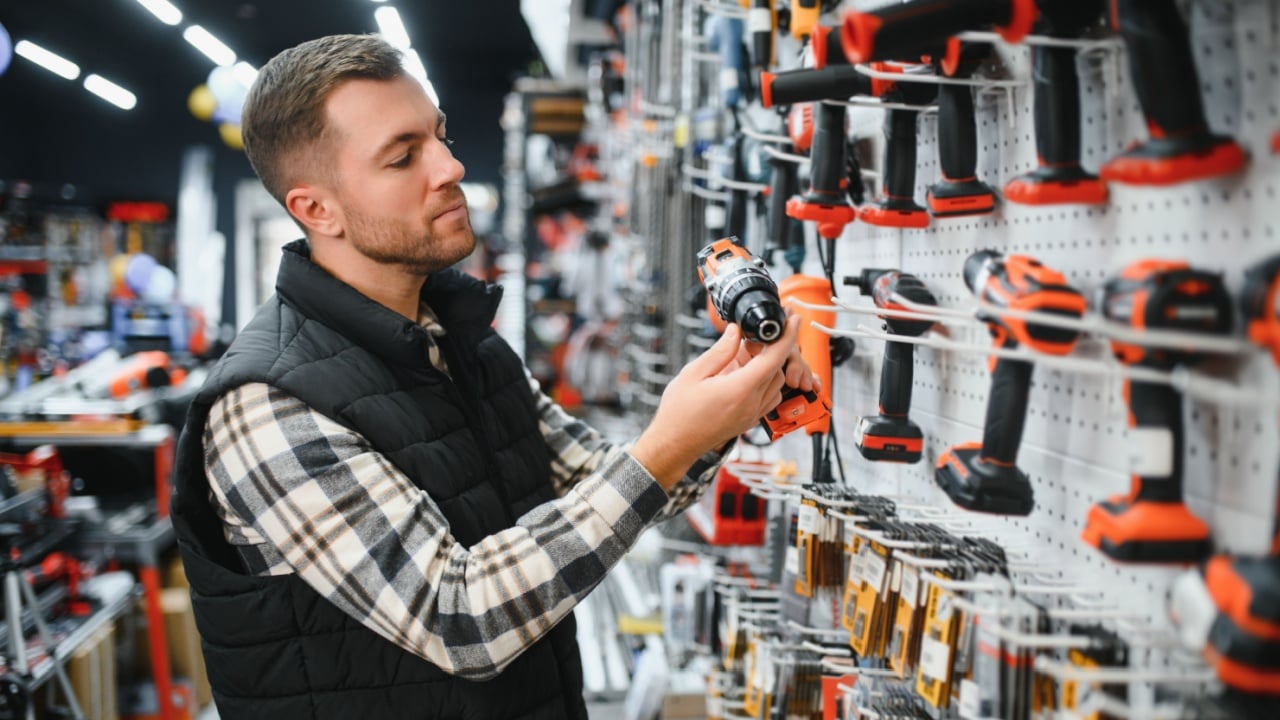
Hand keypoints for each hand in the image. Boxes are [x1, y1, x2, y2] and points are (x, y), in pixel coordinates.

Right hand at [631, 316, 800, 487]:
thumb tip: (736, 332)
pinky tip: (743, 375)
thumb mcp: (693, 374)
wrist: (674, 444)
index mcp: (739, 390)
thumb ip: (720, 351)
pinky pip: (768, 398)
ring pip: (775, 384)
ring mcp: (752, 415)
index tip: (793, 320)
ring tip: (742, 357)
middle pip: (777, 369)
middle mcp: (751, 404)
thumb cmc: (679, 413)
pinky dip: (764, 382)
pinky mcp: (749, 421)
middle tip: (750, 339)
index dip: (787, 336)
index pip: (774, 358)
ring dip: (767, 367)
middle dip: (770, 350)